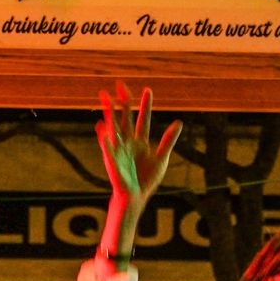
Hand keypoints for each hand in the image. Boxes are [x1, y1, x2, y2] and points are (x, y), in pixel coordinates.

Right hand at [95, 83, 182, 215]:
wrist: (135, 197)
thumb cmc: (147, 178)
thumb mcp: (161, 158)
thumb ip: (168, 140)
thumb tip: (178, 123)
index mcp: (140, 140)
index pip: (143, 118)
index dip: (145, 105)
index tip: (148, 90)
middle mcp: (128, 141)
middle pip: (125, 117)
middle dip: (123, 101)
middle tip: (121, 83)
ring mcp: (118, 149)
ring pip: (113, 126)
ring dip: (109, 112)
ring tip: (105, 96)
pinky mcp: (112, 160)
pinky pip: (107, 148)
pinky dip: (104, 139)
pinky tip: (101, 127)